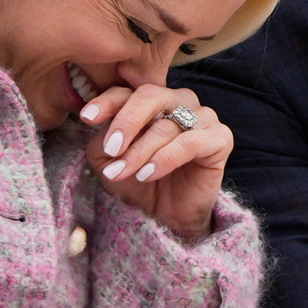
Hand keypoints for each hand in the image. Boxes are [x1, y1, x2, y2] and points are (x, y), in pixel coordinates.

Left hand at [80, 84, 230, 241]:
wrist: (168, 216)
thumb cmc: (139, 182)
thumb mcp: (110, 161)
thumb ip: (104, 140)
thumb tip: (101, 127)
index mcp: (151, 101)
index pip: (127, 91)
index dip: (107, 102)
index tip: (87, 118)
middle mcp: (178, 101)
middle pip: (150, 95)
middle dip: (126, 122)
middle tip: (111, 149)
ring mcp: (203, 116)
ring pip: (166, 124)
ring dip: (140, 151)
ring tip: (124, 173)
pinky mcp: (220, 138)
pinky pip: (191, 141)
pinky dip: (166, 158)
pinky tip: (148, 174)